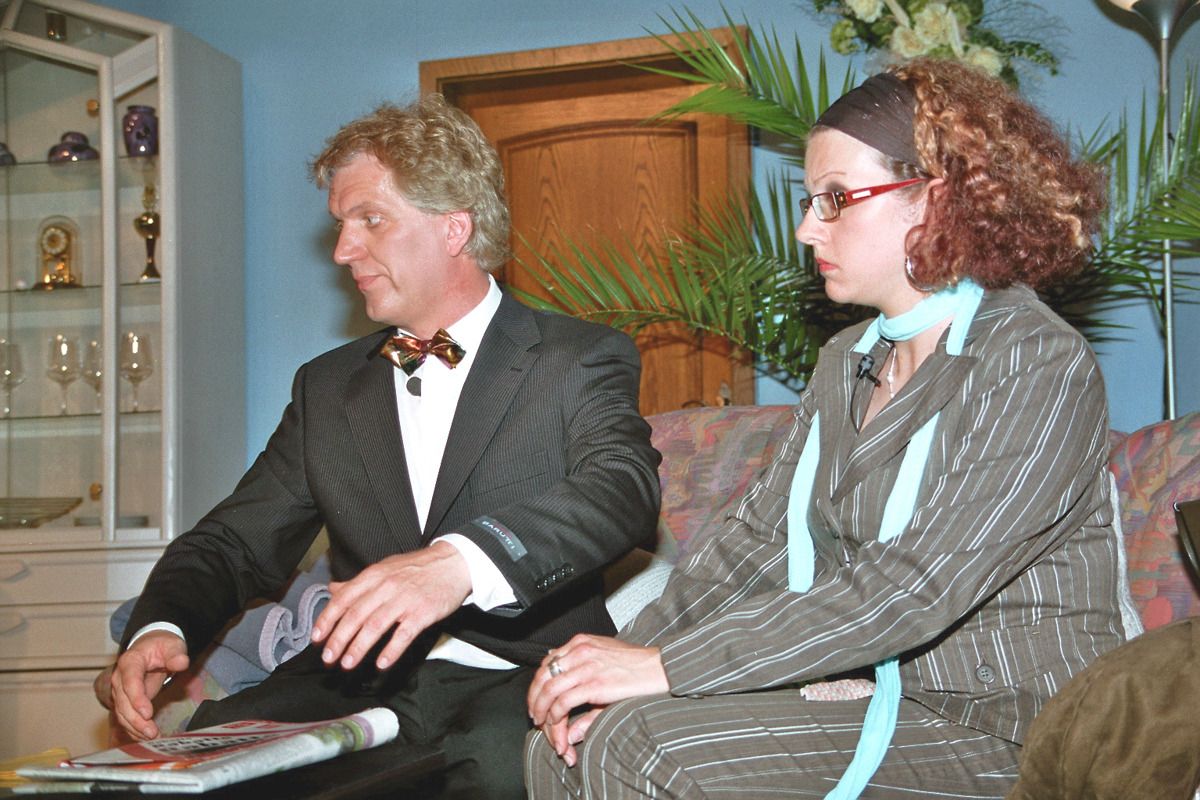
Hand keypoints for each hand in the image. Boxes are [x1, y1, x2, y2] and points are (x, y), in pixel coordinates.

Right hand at [110, 630, 188, 739]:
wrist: (151, 648)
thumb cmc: (162, 646)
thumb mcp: (172, 645)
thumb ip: (176, 654)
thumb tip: (181, 662)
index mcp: (130, 661)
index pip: (130, 681)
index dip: (137, 698)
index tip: (148, 713)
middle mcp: (120, 677)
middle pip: (123, 702)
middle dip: (136, 720)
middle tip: (152, 733)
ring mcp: (119, 690)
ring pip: (122, 713)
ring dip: (135, 727)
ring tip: (152, 737)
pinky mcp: (124, 701)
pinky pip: (125, 717)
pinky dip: (134, 728)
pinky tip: (145, 737)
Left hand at [311, 541, 470, 670]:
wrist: (454, 563)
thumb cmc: (418, 568)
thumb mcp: (385, 568)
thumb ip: (358, 583)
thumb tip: (333, 590)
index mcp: (374, 575)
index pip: (344, 598)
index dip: (328, 619)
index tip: (317, 637)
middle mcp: (386, 586)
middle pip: (356, 614)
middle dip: (339, 638)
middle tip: (328, 658)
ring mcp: (405, 599)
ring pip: (375, 625)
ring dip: (359, 647)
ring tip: (347, 664)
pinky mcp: (423, 612)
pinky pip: (404, 633)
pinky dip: (391, 650)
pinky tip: (381, 663)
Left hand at [527, 634, 668, 764]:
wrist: (659, 668)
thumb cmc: (635, 665)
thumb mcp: (604, 666)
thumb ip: (581, 677)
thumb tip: (562, 695)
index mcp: (580, 643)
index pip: (547, 663)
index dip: (538, 684)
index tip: (537, 700)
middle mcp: (580, 651)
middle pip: (543, 676)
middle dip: (534, 699)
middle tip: (535, 715)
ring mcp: (586, 667)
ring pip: (549, 691)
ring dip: (542, 711)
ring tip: (542, 724)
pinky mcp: (594, 685)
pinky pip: (563, 703)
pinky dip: (556, 717)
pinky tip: (557, 725)